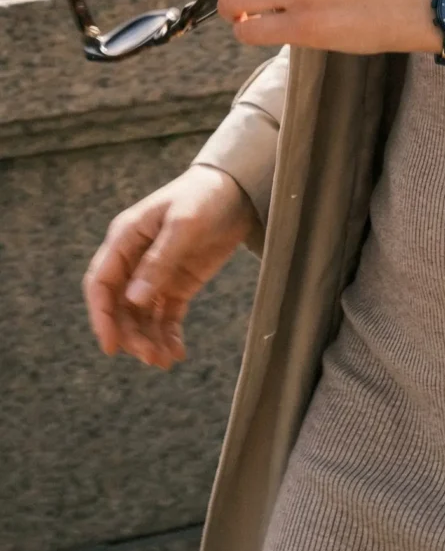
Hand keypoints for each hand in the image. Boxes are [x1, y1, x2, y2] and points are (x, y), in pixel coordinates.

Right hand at [83, 166, 256, 368]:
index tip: (111, 347)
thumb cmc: (205, 196)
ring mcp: (156, 272)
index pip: (101, 283)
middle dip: (131, 334)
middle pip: (120, 306)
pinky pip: (165, 314)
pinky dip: (168, 334)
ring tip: (166, 360)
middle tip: (151, 357)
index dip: (101, 316)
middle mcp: (135, 258)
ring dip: (149, 339)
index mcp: (126, 238)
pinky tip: (177, 352)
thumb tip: (133, 300)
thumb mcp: (184, 225)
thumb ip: (159, 261)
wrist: (238, 190)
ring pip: (141, 315)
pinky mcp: (177, 282)